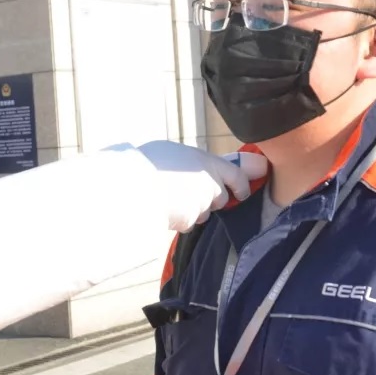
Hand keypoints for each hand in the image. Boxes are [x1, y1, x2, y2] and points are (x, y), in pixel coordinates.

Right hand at [135, 141, 267, 231]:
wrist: (134, 185)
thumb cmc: (148, 163)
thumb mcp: (173, 151)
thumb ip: (191, 162)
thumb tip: (192, 165)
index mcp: (207, 162)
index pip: (237, 176)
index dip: (242, 186)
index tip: (241, 192)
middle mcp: (209, 184)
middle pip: (220, 199)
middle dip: (210, 201)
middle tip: (192, 194)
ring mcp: (200, 204)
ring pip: (203, 213)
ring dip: (194, 210)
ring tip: (172, 199)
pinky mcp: (189, 220)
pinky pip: (187, 223)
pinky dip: (180, 220)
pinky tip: (164, 209)